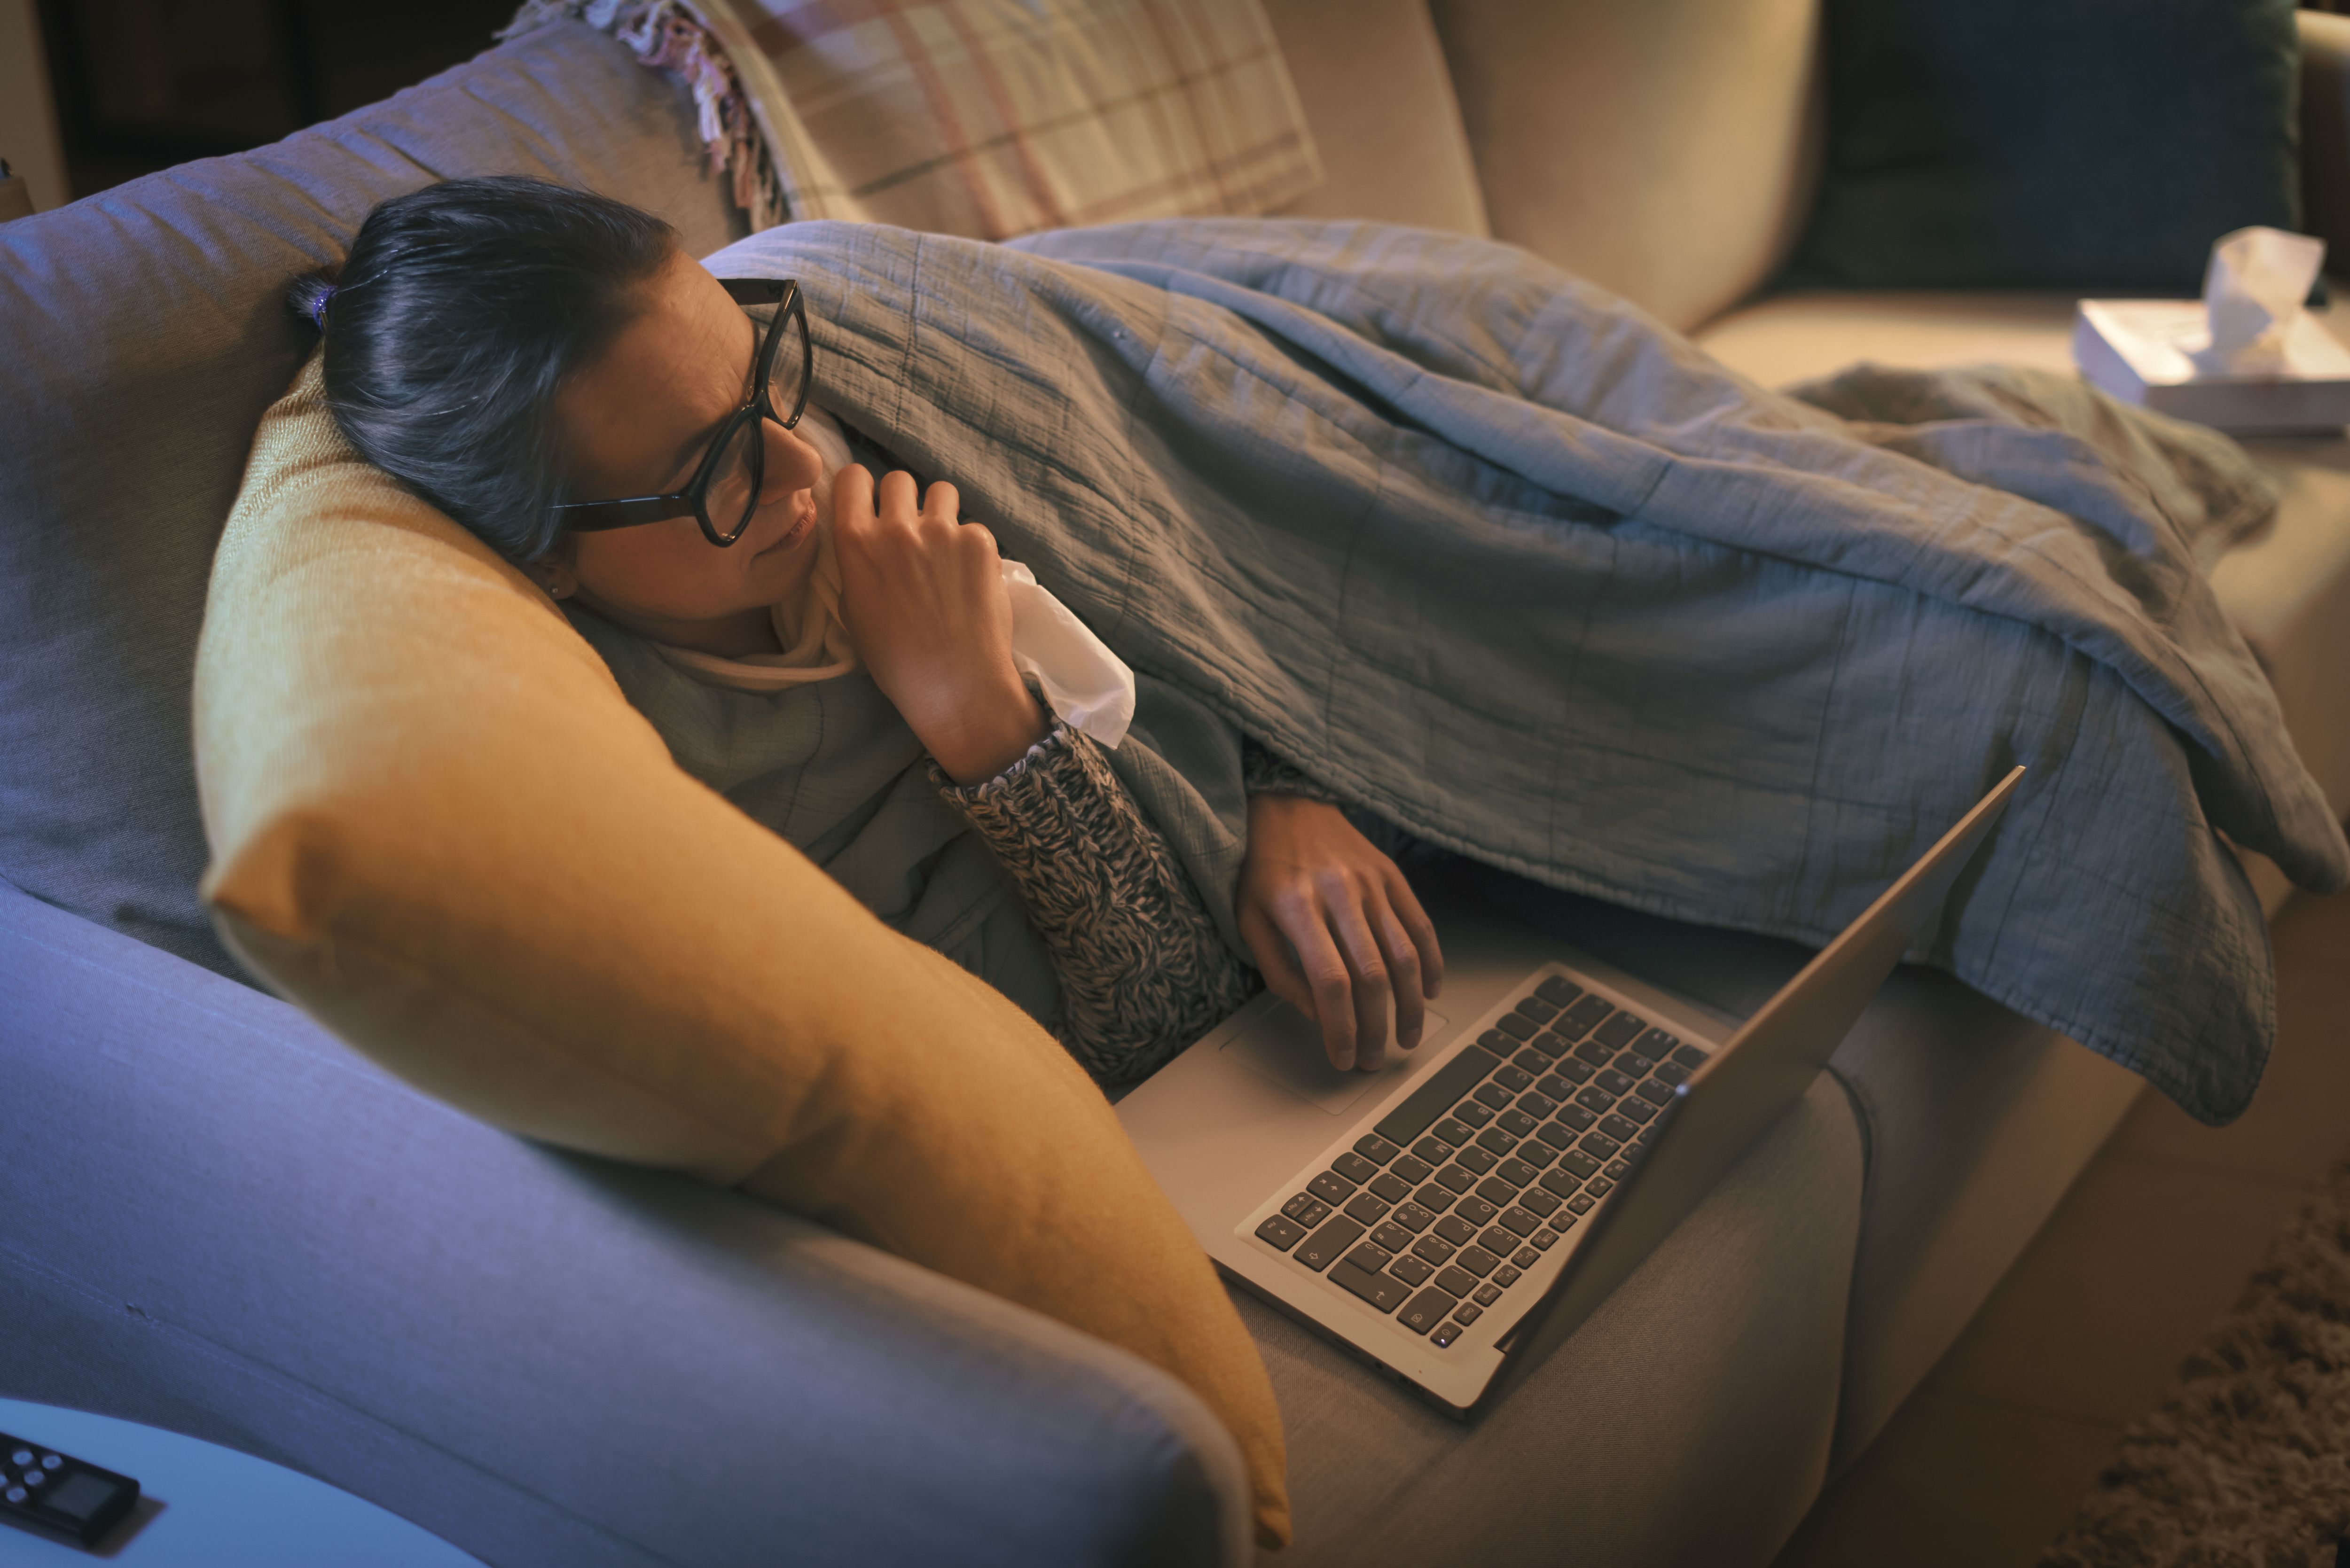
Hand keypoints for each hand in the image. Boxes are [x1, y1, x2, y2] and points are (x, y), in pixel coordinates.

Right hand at [833, 466, 1045, 782]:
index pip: (852, 478)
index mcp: (856, 543)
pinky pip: (972, 526)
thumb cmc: (897, 660)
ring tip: (944, 549)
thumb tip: (867, 541)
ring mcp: (943, 531)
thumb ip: (857, 565)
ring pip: (941, 492)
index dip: (862, 488)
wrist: (955, 685)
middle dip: (903, 500)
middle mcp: (897, 528)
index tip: (871, 502)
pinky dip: (970, 545)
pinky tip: (969, 579)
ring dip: (940, 512)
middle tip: (912, 532)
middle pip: (898, 479)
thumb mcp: (854, 611)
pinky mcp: (980, 542)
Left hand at [1237, 796, 1443, 1072]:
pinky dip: (1430, 964)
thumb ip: (1279, 972)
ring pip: (1404, 955)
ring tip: (1406, 1036)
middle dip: (1377, 1028)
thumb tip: (1317, 1014)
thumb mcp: (1249, 920)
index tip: (1344, 1057)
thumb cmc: (1263, 868)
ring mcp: (1371, 884)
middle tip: (1375, 1058)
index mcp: (1296, 908)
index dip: (1342, 1027)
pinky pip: (1420, 926)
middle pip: (1372, 976)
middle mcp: (1339, 895)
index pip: (1330, 981)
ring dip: (1410, 1006)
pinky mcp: (1392, 876)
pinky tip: (1428, 991)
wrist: (1288, 805)